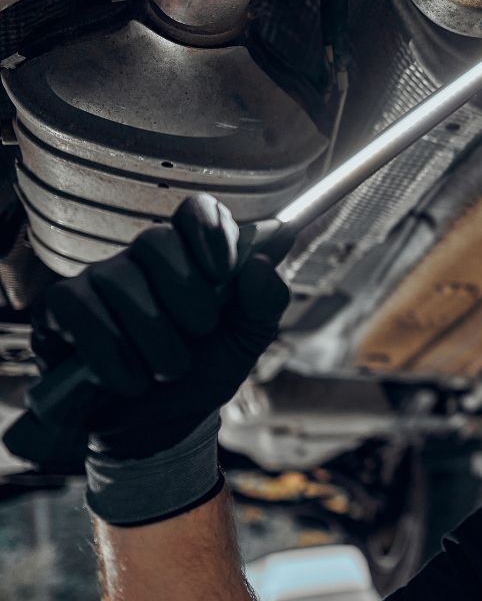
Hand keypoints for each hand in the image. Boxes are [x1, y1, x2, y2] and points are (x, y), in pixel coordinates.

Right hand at [3, 194, 288, 523]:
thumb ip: (265, 303)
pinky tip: (129, 380)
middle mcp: (142, 260)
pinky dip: (110, 352)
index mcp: (192, 257)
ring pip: (118, 278)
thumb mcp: (245, 342)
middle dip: (184, 290)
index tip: (223, 273)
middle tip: (200, 331)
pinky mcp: (59, 311)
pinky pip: (77, 309)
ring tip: (169, 370)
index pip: (195, 211)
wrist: (161, 427)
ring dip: (153, 335)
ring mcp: (98, 281)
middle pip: (155, 240)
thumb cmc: (203, 371)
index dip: (210, 232)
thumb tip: (259, 267)